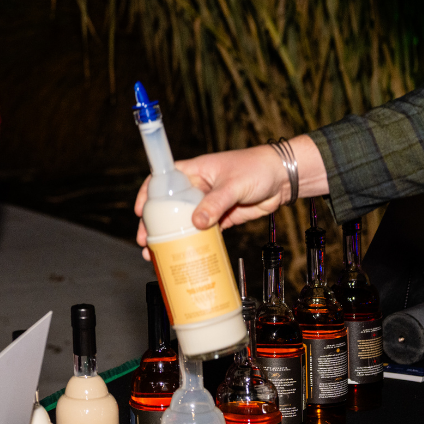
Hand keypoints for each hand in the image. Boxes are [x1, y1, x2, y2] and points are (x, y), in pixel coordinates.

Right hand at [133, 136, 325, 260]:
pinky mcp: (221, 218)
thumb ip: (216, 203)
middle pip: (168, 206)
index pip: (162, 179)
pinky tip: (186, 255)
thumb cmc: (257, 168)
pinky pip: (203, 232)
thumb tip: (197, 223)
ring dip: (171, 238)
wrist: (283, 179)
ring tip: (159, 255)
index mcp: (194, 171)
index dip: (147, 194)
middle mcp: (197, 187)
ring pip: (183, 222)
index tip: (140, 211)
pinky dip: (194, 243)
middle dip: (154, 225)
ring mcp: (208, 204)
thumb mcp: (233, 184)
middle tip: (146, 243)